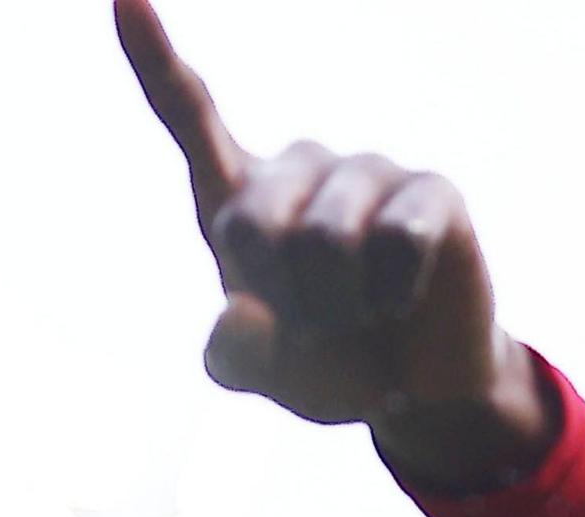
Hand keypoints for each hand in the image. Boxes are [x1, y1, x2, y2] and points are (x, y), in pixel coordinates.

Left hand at [114, 0, 554, 487]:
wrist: (417, 391)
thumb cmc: (328, 364)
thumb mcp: (265, 374)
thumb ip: (234, 354)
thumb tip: (238, 315)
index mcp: (239, 196)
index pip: (187, 115)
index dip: (153, 58)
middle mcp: (299, 165)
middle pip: (255, 222)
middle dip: (282, 298)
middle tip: (316, 323)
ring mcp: (367, 170)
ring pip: (328, 241)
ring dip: (341, 307)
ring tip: (360, 314)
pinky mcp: (430, 191)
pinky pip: (397, 244)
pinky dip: (393, 296)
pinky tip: (403, 299)